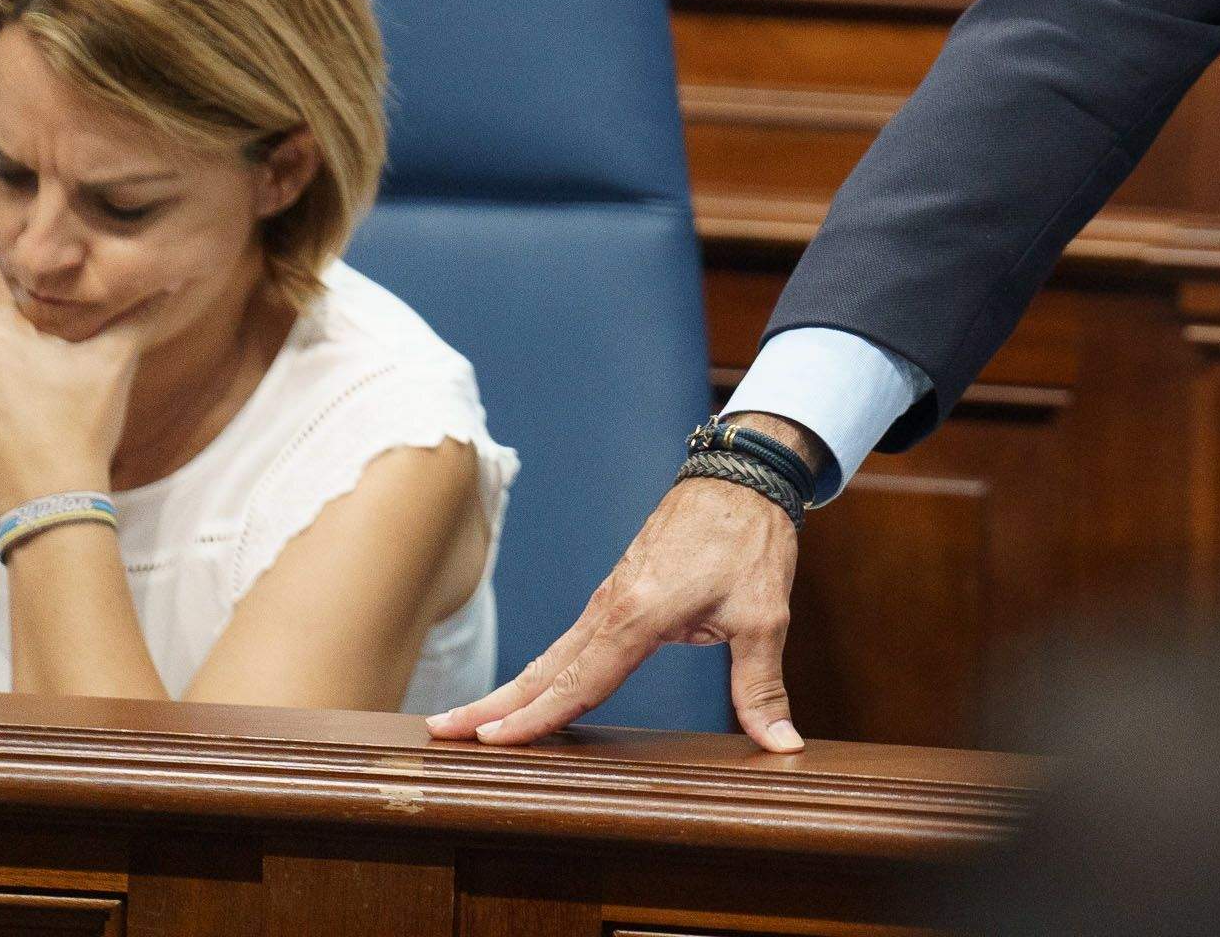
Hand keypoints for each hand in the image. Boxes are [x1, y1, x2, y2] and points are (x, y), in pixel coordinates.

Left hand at [0, 293, 160, 513]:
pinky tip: (13, 446)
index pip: (18, 317)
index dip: (43, 333)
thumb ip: (136, 318)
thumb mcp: (116, 364)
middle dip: (21, 368)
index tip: (62, 354)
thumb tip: (166, 283)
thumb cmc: (83, 424)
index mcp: (0, 339)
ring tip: (34, 424)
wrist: (52, 498)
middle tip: (54, 394)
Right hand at [427, 469, 801, 748]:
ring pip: (550, 654)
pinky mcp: (616, 592)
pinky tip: (525, 691)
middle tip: (437, 734)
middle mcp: (611, 606)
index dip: (537, 717)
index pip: (581, 680)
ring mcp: (609, 597)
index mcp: (641, 614)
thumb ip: (761, 684)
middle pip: (544, 669)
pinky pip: (568, 641)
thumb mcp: (765, 615)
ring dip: (505, 690)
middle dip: (490, 706)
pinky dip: (537, 671)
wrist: (741, 475)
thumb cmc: (751, 540)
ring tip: (459, 722)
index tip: (492, 744)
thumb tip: (782, 743)